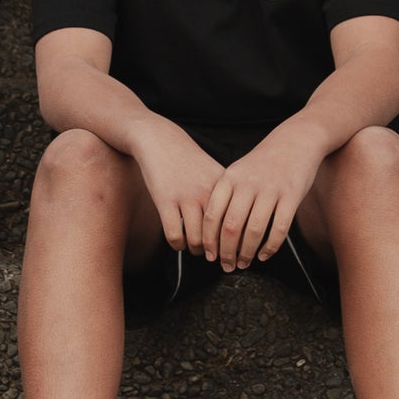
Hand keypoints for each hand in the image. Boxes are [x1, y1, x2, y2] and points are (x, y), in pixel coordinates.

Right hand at [131, 123, 232, 260]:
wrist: (160, 140)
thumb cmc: (188, 160)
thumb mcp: (213, 173)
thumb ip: (227, 197)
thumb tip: (239, 228)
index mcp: (225, 186)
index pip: (238, 224)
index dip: (238, 244)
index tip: (236, 255)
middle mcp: (208, 192)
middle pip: (220, 236)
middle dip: (219, 254)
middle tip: (217, 259)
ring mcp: (186, 196)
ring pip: (197, 240)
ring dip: (197, 251)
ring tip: (196, 250)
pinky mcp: (165, 200)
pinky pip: (175, 234)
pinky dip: (177, 245)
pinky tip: (178, 242)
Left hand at [203, 126, 327, 268]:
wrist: (296, 140)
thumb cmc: (264, 161)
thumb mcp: (238, 170)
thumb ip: (225, 195)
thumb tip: (212, 231)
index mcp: (230, 178)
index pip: (213, 215)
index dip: (209, 240)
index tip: (210, 255)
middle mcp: (248, 184)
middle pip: (231, 227)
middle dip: (227, 252)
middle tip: (226, 266)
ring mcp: (271, 190)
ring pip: (254, 230)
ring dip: (247, 253)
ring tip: (244, 264)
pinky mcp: (292, 196)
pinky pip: (279, 228)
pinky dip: (270, 247)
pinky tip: (264, 255)